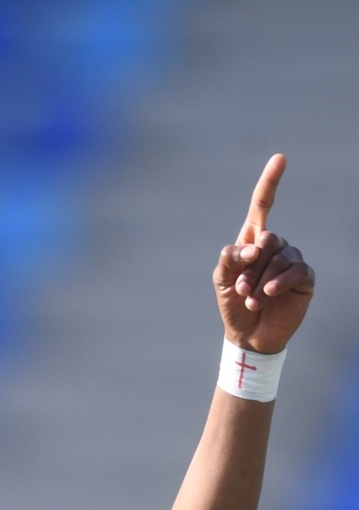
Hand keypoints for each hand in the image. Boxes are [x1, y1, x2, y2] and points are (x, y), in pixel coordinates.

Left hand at [213, 153, 314, 353]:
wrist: (248, 336)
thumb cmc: (233, 305)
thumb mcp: (221, 281)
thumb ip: (229, 257)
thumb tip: (253, 244)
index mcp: (253, 242)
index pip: (263, 206)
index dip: (270, 182)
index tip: (280, 158)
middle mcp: (274, 247)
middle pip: (267, 239)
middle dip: (250, 267)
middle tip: (240, 290)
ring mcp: (291, 261)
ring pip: (279, 257)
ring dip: (261, 281)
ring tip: (251, 300)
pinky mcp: (304, 278)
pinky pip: (295, 270)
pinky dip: (279, 282)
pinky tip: (269, 295)